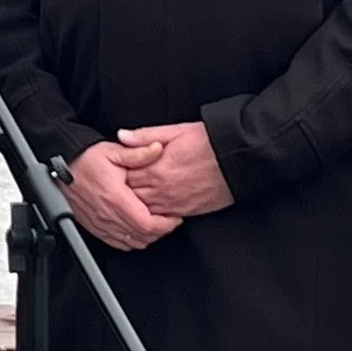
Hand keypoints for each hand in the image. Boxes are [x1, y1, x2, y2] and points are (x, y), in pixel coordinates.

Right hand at [63, 140, 181, 251]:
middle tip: (168, 220)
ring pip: (130, 243)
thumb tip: (158, 148)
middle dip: (160, 231)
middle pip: (141, 237)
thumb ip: (139, 152)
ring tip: (154, 225)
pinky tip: (135, 231)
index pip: (147, 224)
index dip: (165, 225)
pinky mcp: (93, 226)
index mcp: (115, 197)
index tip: (174, 218)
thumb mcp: (114, 151)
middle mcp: (107, 214)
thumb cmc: (86, 158)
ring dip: (146, 238)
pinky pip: (116, 243)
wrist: (62, 165)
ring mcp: (99, 223)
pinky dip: (130, 241)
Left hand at [118, 122, 234, 219]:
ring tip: (130, 198)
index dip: (118, 173)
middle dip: (124, 190)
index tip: (115, 169)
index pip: (125, 176)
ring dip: (137, 204)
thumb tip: (122, 136)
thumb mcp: (174, 131)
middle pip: (132, 195)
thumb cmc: (208, 143)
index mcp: (157, 168)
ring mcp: (174, 203)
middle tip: (117, 186)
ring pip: (145, 209)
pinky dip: (153, 215)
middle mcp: (163, 189)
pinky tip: (149, 209)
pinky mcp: (187, 212)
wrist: (235, 160)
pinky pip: (162, 219)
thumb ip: (144, 136)